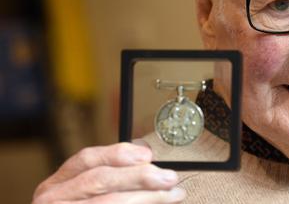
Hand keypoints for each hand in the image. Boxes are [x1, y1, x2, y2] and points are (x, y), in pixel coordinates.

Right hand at [33, 142, 185, 202]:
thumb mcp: (87, 195)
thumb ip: (114, 177)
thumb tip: (147, 159)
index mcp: (55, 185)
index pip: (86, 159)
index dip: (118, 154)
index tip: (148, 155)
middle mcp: (51, 200)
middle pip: (98, 180)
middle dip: (139, 177)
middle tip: (170, 178)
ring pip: (109, 202)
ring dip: (146, 198)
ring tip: (172, 195)